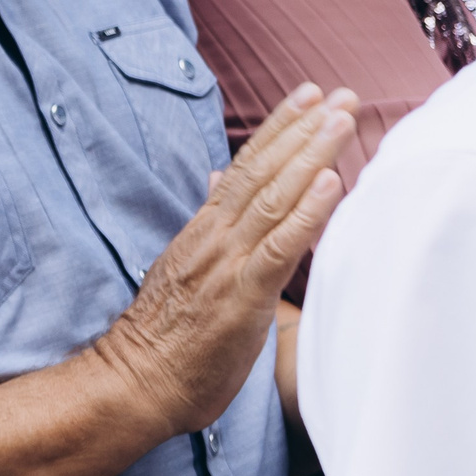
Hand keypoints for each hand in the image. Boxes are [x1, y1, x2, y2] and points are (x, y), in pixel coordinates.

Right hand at [97, 83, 355, 435]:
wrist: (135, 382)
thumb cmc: (165, 337)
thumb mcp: (183, 268)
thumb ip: (209, 225)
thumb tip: (222, 180)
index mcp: (203, 231)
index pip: (244, 168)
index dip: (278, 129)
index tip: (309, 97)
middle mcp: (214, 237)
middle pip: (262, 171)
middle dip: (303, 129)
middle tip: (339, 93)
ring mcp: (226, 264)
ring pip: (273, 198)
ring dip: (310, 155)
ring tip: (340, 119)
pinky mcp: (240, 296)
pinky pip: (278, 247)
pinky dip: (306, 213)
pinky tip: (330, 184)